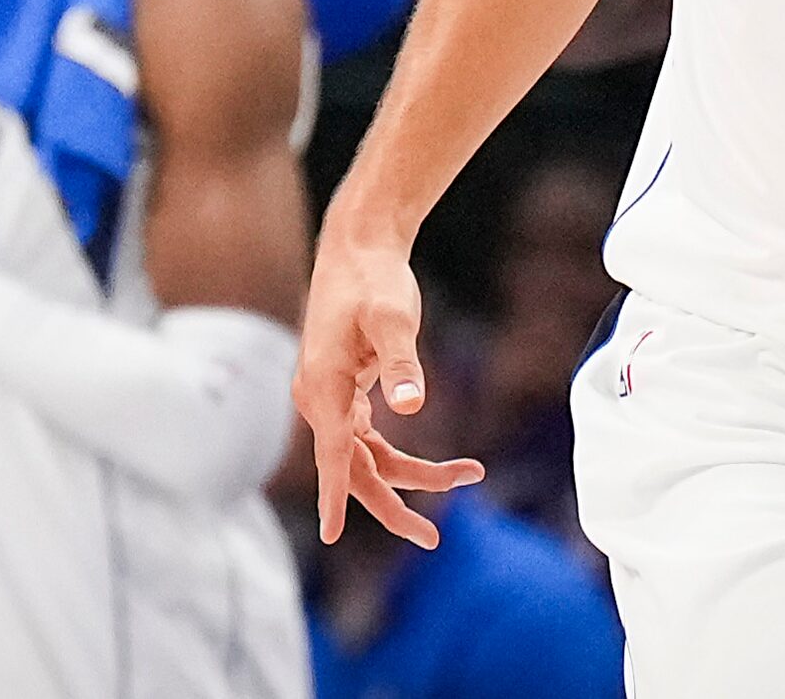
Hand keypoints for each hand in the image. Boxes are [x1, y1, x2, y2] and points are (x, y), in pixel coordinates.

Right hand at [291, 215, 483, 548]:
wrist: (360, 244)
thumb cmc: (374, 278)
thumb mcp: (393, 318)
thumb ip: (402, 362)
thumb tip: (411, 405)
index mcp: (323, 385)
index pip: (330, 453)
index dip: (333, 496)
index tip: (330, 537)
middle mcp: (319, 397)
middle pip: (352, 467)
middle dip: (392, 504)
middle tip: (432, 538)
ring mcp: (330, 395)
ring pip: (365, 455)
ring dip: (409, 475)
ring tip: (465, 477)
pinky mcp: (346, 389)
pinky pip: (367, 437)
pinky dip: (398, 454)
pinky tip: (435, 467)